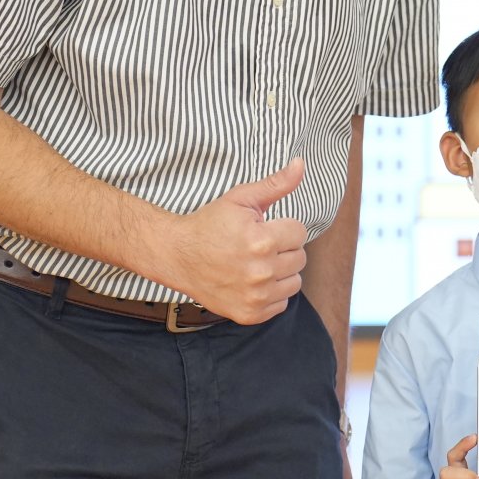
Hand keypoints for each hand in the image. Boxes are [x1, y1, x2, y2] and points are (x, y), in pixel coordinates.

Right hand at [160, 158, 309, 322]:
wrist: (178, 256)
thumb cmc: (210, 224)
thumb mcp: (241, 199)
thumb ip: (276, 184)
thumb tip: (301, 164)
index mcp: (262, 241)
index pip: (300, 233)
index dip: (281, 227)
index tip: (262, 228)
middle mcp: (261, 272)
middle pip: (300, 258)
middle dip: (283, 248)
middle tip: (257, 245)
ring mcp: (256, 297)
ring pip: (294, 282)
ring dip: (281, 272)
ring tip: (256, 263)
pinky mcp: (250, 314)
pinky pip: (281, 304)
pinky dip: (271, 293)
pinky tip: (252, 282)